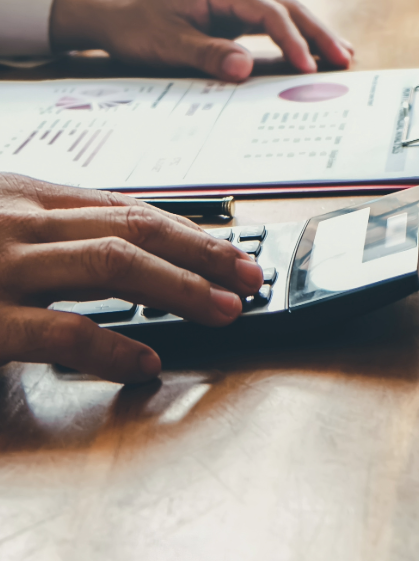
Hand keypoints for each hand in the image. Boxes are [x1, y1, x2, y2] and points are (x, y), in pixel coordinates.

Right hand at [0, 174, 265, 382]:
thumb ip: (47, 236)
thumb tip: (128, 256)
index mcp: (26, 198)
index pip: (127, 210)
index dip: (189, 234)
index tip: (233, 255)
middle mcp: (19, 224)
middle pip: (134, 230)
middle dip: (203, 255)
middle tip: (250, 279)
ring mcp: (2, 268)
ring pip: (113, 264)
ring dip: (181, 288)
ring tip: (224, 310)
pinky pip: (62, 332)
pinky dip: (113, 348)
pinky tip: (146, 362)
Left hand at [50, 0, 353, 80]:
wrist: (104, 8)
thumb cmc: (131, 23)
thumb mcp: (165, 44)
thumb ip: (207, 55)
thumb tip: (246, 68)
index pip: (269, 13)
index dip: (293, 40)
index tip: (308, 67)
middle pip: (287, 6)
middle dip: (318, 32)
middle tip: (346, 58)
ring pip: (283, 12)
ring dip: (312, 33)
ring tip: (342, 54)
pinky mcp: (230, 13)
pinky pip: (270, 22)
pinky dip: (293, 36)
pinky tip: (310, 50)